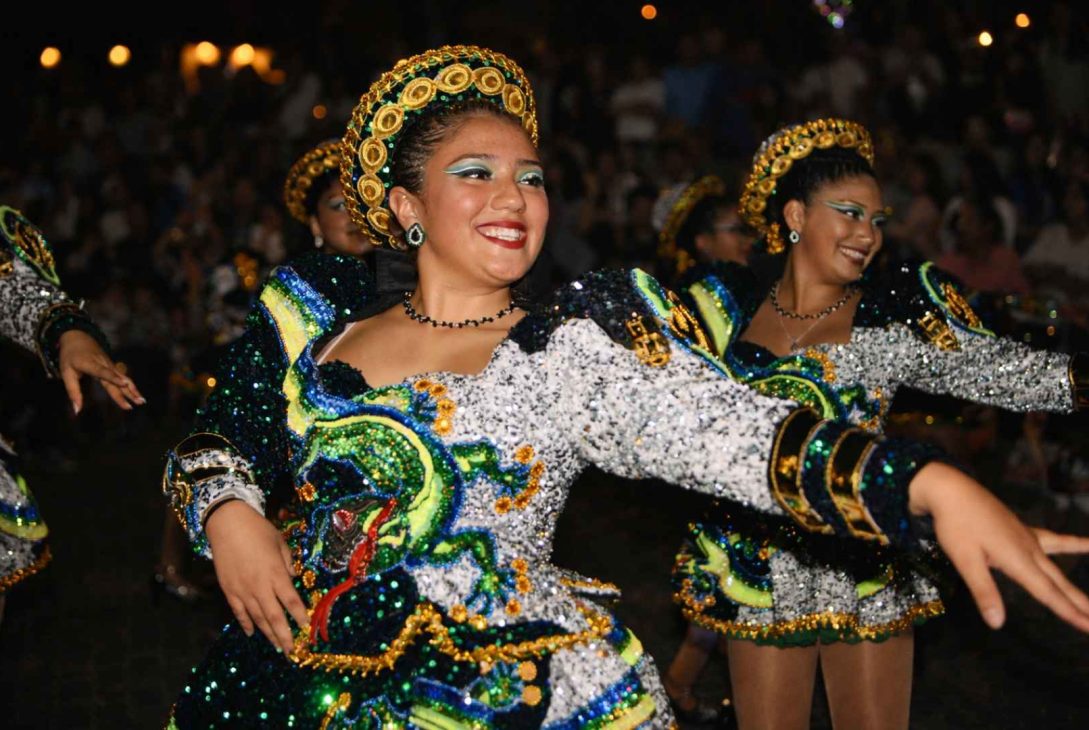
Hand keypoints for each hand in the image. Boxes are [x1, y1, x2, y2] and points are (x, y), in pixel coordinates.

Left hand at [57, 330, 144, 412]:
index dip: (114, 378)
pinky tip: (137, 394)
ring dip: (133, 390)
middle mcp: (103, 364)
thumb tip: (77, 411)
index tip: (124, 384)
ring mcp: (110, 364)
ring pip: (123, 378)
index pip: (103, 372)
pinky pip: (123, 376)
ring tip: (142, 401)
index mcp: (90, 364)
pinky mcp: (112, 365)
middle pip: (117, 379)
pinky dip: (131, 386)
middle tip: (138, 402)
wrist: (78, 336)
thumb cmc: (69, 356)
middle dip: (128, 391)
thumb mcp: (66, 373)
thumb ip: (73, 392)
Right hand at [206, 500, 308, 653]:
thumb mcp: (280, 542)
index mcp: (276, 574)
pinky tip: (251, 633)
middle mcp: (260, 586)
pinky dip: (246, 623)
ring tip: (277, 647)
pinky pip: (238, 612)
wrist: (227, 524)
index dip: (299, 617)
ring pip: (257, 618)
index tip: (306, 628)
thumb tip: (292, 578)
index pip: (292, 602)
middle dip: (284, 636)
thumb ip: (288, 563)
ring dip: (268, 634)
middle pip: (275, 617)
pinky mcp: (228, 590)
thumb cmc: (258, 530)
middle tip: (292, 652)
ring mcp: (242, 590)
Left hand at [909, 462, 1088, 631]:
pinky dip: (1073, 544)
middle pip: (1058, 583)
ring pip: (1057, 566)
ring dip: (1074, 586)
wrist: (952, 489)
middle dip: (1079, 604)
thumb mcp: (965, 561)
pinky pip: (1054, 540)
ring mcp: (1028, 538)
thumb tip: (997, 623)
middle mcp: (1030, 550)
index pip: (1048, 593)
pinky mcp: (1022, 529)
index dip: (1068, 612)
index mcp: (1018, 560)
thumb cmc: (956, 525)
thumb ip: (984, 591)